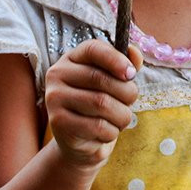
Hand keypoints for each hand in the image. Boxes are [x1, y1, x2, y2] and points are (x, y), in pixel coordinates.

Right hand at [45, 40, 142, 170]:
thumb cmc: (100, 104)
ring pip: (102, 104)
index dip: (115, 59)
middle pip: (101, 78)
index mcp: (72, 58)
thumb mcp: (114, 81)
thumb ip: (126, 64)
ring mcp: (54, 98)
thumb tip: (135, 53)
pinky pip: (97, 126)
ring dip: (122, 115)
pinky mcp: (58, 122)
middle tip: (131, 101)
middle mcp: (58, 74)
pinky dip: (112, 131)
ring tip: (121, 118)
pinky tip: (106, 132)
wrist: (80, 141)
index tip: (132, 74)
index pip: (93, 49)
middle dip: (126, 92)